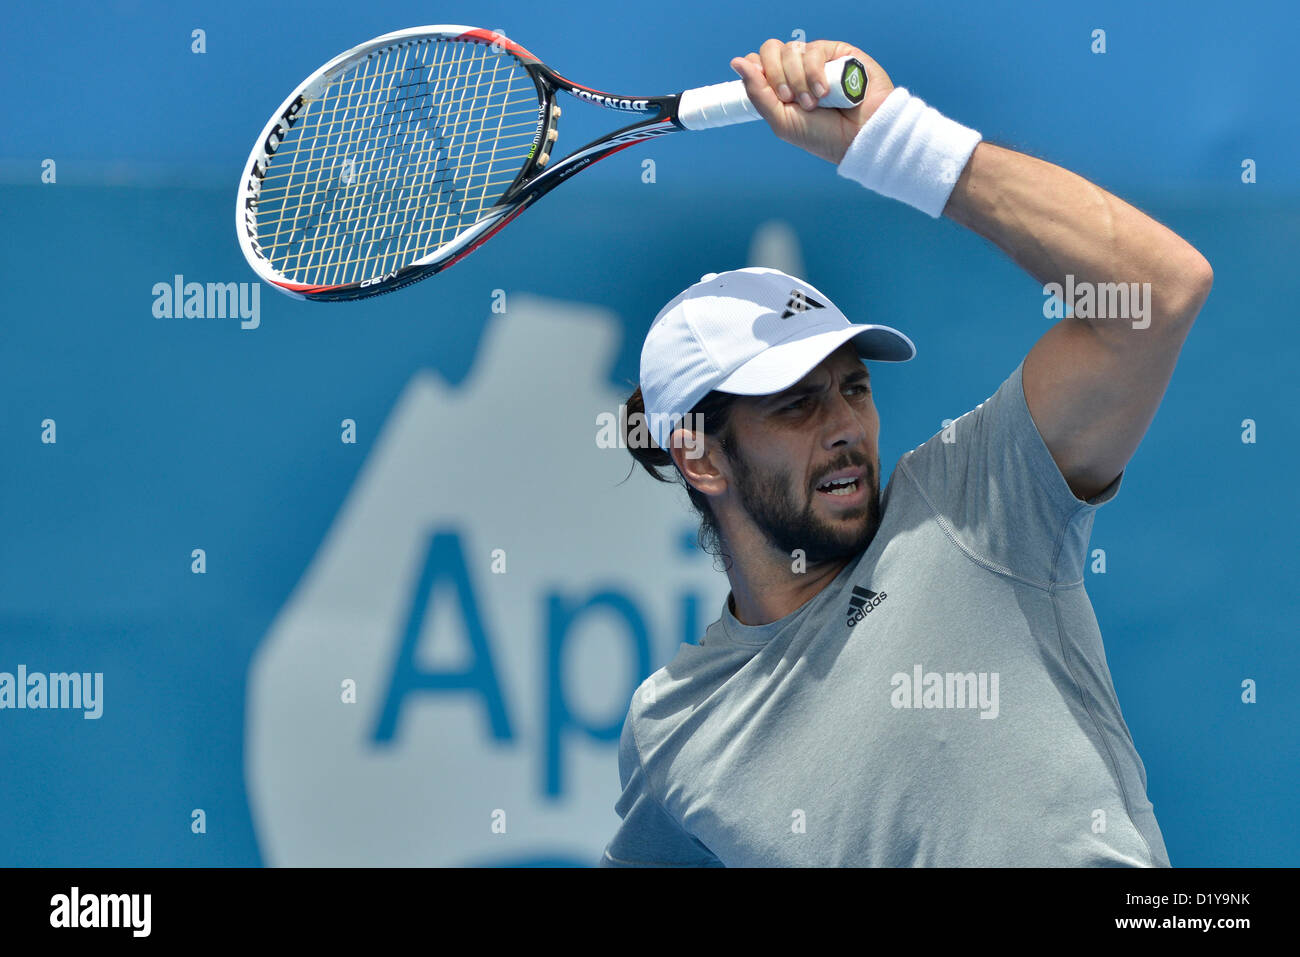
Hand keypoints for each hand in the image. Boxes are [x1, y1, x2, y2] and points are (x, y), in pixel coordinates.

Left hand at [730, 38, 893, 164]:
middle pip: (769, 50)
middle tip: (789, 99)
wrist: (858, 137)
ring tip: (813, 103)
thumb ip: (757, 92)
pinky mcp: (836, 52)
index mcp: (779, 86)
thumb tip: (736, 61)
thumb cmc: (822, 135)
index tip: (772, 95)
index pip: (756, 62)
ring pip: (790, 50)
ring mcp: (815, 60)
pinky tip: (824, 91)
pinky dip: (813, 73)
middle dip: (776, 76)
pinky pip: (812, 50)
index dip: (758, 73)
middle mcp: (795, 70)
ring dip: (797, 80)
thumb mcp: (781, 120)